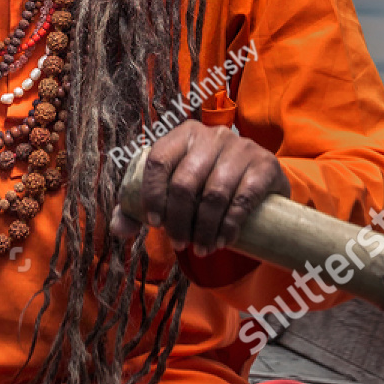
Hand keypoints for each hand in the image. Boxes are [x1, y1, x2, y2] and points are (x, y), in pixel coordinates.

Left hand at [110, 121, 288, 254]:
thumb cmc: (206, 184)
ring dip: (203, 229)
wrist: (259, 179)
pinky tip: (222, 241)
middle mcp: (212, 135)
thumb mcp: (175, 190)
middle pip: (184, 183)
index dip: (152, 195)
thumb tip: (119, 228)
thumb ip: (141, 207)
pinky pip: (243, 198)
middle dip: (178, 221)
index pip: (157, 161)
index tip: (155, 224)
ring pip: (214, 193)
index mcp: (183, 135)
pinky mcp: (265, 165)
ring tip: (200, 249)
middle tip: (179, 244)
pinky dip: (229, 225)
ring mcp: (241, 148)